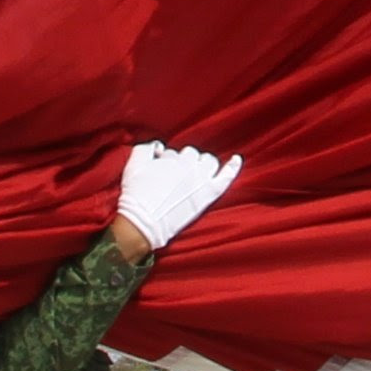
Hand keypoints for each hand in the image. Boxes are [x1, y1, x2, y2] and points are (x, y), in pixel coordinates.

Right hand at [112, 141, 242, 251]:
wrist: (144, 223)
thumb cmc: (136, 195)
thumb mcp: (133, 165)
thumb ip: (144, 148)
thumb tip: (158, 147)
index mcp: (173, 159)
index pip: (174, 153)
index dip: (167, 161)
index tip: (161, 172)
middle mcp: (190, 167)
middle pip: (192, 155)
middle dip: (183, 161)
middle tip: (174, 177)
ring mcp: (202, 181)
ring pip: (209, 162)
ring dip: (203, 163)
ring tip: (196, 172)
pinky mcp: (209, 195)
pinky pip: (226, 177)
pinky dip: (233, 167)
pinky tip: (237, 159)